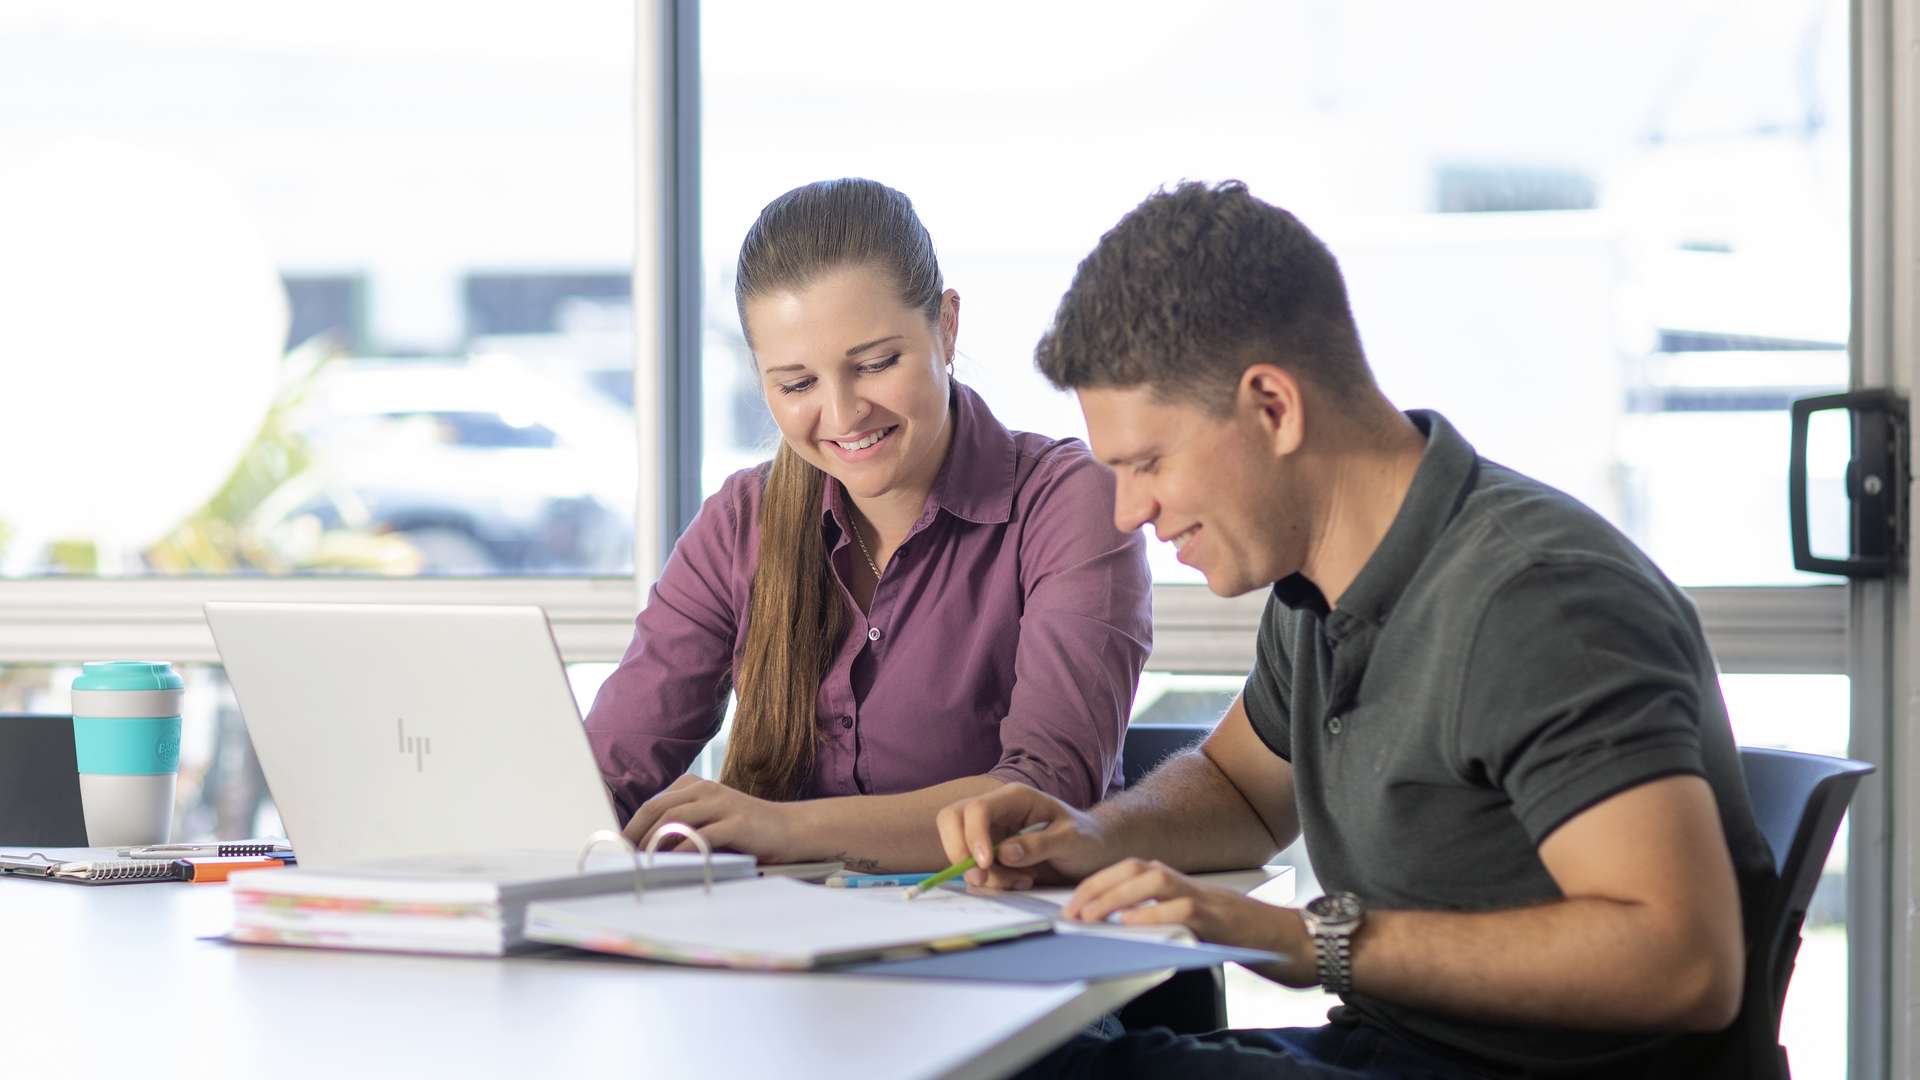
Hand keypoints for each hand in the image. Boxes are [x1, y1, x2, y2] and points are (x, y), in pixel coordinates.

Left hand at [623, 775, 806, 862]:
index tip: (619, 850)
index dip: (631, 827)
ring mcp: (721, 803)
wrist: (790, 829)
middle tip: (622, 860)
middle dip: (635, 835)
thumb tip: (644, 852)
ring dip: (653, 844)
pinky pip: (701, 835)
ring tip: (642, 865)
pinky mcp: (736, 822)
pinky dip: (682, 850)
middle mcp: (705, 789)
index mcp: (695, 786)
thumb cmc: (746, 831)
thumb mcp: (710, 822)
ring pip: (675, 820)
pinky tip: (673, 865)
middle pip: (657, 808)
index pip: (653, 804)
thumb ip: (682, 828)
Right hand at [934, 783, 1113, 889]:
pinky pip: (974, 867)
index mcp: (1015, 798)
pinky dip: (991, 881)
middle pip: (952, 819)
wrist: (1093, 852)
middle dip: (959, 851)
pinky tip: (1020, 882)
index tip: (985, 865)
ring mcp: (990, 831)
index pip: (978, 809)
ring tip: (1022, 882)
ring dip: (985, 873)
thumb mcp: (1071, 840)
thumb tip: (1004, 853)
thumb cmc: (1086, 839)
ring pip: (960, 848)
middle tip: (981, 879)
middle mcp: (997, 811)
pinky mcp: (990, 852)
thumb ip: (1039, 844)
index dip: (973, 835)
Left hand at [1065, 858, 1314, 985]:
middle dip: (1098, 885)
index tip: (1074, 902)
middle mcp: (1191, 885)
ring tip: (1089, 915)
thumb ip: (1170, 922)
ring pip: (1154, 879)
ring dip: (1116, 896)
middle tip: (1072, 910)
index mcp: (1185, 885)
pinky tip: (1128, 925)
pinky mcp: (1220, 919)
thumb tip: (1129, 933)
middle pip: (1136, 867)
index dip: (1100, 883)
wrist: (1298, 943)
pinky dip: (1152, 914)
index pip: (1134, 870)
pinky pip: (1181, 910)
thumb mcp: (1200, 927)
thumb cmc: (1249, 938)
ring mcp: (1206, 898)